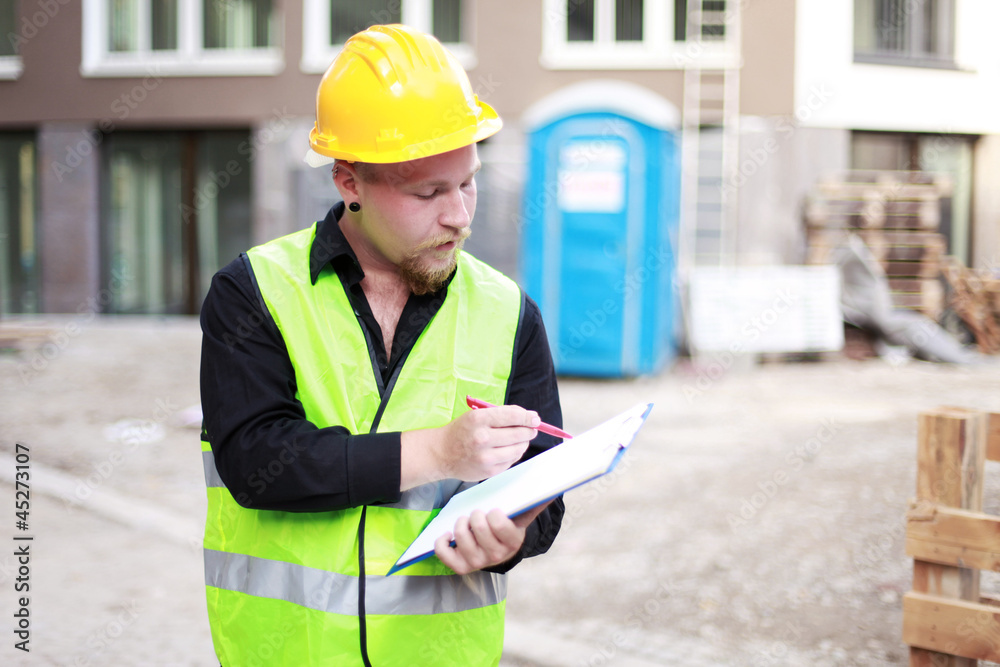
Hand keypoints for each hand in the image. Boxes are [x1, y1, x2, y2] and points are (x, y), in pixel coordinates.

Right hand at [401, 405, 539, 488]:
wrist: (441, 453)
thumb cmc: (461, 431)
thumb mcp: (476, 415)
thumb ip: (501, 415)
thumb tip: (529, 417)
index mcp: (479, 419)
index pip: (512, 416)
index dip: (527, 417)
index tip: (534, 418)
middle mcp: (482, 438)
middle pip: (518, 433)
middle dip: (529, 430)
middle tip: (531, 429)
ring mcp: (485, 457)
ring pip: (518, 449)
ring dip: (523, 443)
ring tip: (519, 439)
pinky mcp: (489, 471)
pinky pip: (511, 461)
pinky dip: (513, 454)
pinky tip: (507, 450)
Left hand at [434, 502, 550, 574]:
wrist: (499, 549)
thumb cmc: (509, 526)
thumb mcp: (522, 517)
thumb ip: (534, 504)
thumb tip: (551, 491)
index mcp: (512, 542)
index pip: (499, 524)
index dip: (493, 514)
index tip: (493, 510)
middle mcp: (496, 556)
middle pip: (478, 528)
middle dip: (475, 515)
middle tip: (477, 512)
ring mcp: (478, 563)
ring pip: (462, 538)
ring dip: (460, 523)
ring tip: (464, 520)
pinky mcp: (461, 567)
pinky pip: (445, 555)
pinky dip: (441, 542)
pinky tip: (447, 534)